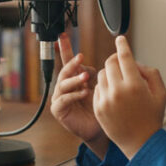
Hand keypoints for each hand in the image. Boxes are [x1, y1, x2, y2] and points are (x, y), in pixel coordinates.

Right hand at [50, 33, 107, 155]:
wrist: (100, 130)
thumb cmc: (103, 108)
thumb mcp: (102, 87)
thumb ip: (101, 74)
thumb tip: (107, 59)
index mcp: (75, 78)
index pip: (69, 60)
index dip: (65, 48)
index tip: (63, 35)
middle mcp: (65, 86)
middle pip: (64, 70)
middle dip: (72, 63)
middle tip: (81, 58)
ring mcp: (60, 98)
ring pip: (63, 83)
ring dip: (74, 79)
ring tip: (86, 78)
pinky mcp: (59, 110)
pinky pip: (63, 99)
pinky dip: (73, 95)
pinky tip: (84, 93)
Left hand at [93, 36, 165, 158]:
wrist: (140, 142)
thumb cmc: (152, 117)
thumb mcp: (161, 92)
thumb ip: (150, 72)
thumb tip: (135, 63)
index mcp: (135, 85)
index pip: (124, 57)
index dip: (122, 45)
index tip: (120, 39)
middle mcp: (118, 91)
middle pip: (110, 63)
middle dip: (115, 60)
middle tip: (121, 64)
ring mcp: (105, 100)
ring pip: (101, 75)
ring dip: (109, 73)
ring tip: (119, 82)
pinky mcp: (98, 108)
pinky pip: (97, 89)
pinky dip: (104, 87)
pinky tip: (114, 95)